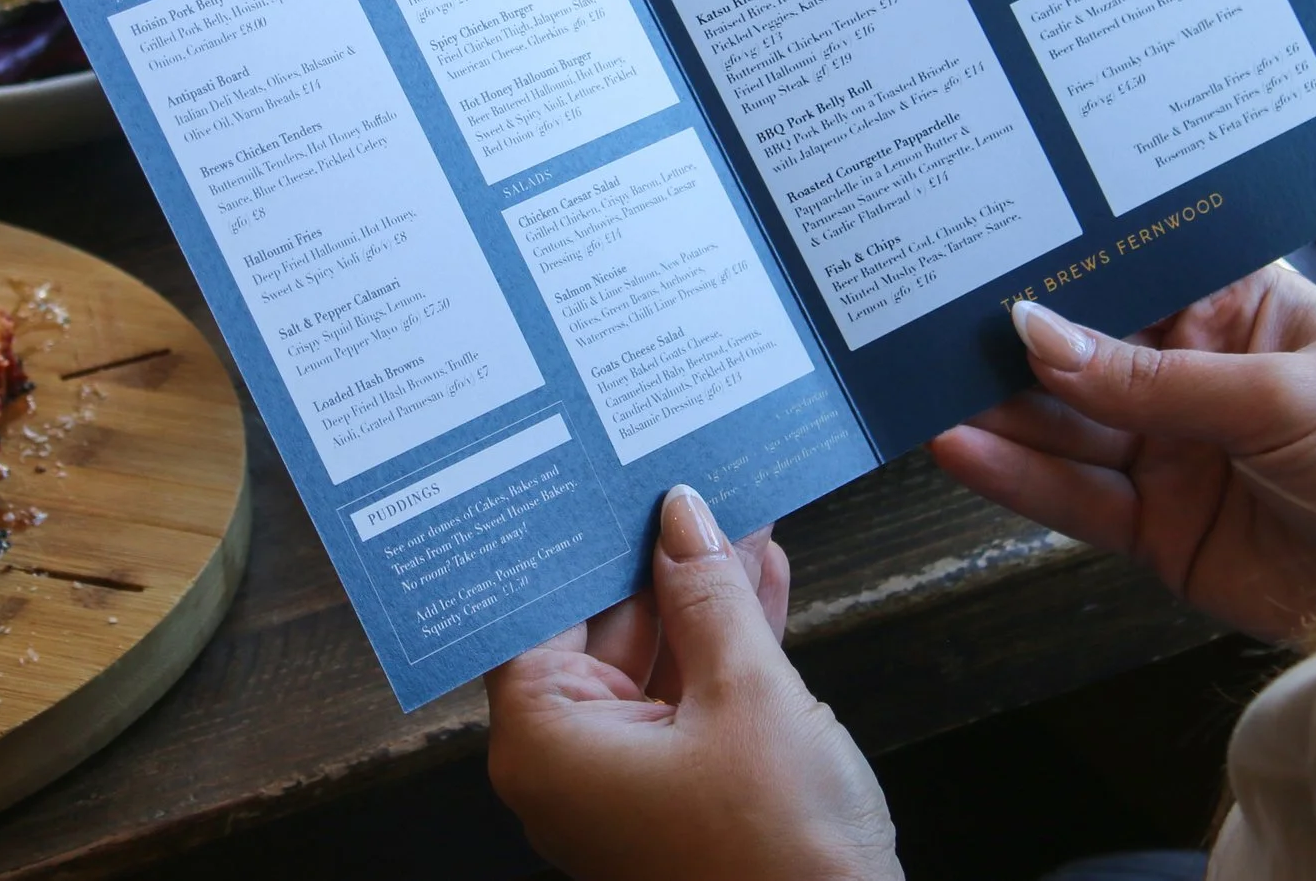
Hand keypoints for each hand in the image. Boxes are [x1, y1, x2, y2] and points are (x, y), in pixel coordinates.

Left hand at [485, 486, 900, 880]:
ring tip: (740, 507)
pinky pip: (692, 698)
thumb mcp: (747, 694)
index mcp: (547, 744)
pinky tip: (762, 574)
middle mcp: (570, 766)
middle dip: (653, 554)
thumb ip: (709, 597)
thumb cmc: (780, 855)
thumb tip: (683, 519)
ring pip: (657, 658)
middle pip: (599, 630)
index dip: (573, 541)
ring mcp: (628, 782)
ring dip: (703, 591)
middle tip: (684, 473)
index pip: (535, 613)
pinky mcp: (682, 793)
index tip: (598, 473)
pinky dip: (728, 643)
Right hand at [930, 267, 1315, 642]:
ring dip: (997, 410)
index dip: (1067, 260)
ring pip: (1066, 426)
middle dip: (1012, 339)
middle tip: (924, 316)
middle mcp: (1196, 376)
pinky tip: (958, 449)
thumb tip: (1038, 334)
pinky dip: (1015, 478)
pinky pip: (1073, 500)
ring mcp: (1172, 455)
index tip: (988, 241)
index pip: (1136, 272)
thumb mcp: (1282, 394)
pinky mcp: (1157, 533)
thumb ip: (1150, 377)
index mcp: (1241, 310)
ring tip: (921, 385)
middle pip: (1086, 352)